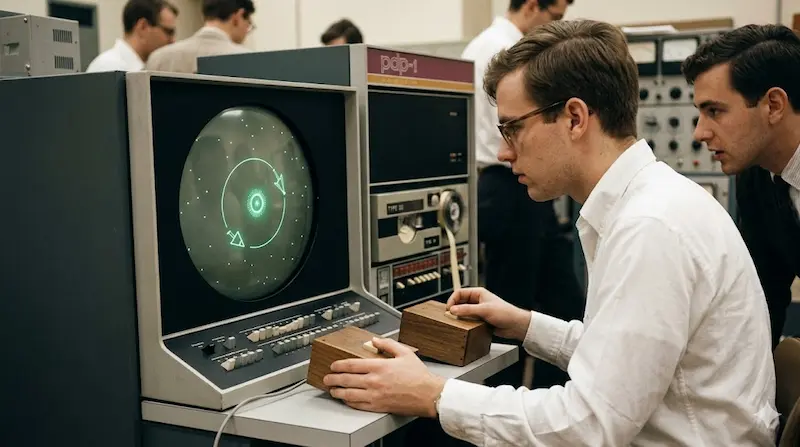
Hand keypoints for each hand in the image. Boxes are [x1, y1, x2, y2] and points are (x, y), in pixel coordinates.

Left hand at [323, 337, 445, 417]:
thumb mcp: (404, 353)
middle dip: (333, 378)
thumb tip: (374, 340)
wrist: (428, 395)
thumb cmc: (419, 376)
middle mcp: (374, 381)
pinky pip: (358, 405)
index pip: (352, 365)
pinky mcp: (378, 407)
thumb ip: (388, 344)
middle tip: (327, 378)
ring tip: (332, 390)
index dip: (339, 365)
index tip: (333, 365)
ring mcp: (375, 395)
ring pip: (349, 394)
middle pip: (346, 379)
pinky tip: (346, 400)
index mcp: (379, 366)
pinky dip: (349, 402)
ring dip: (337, 392)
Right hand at [447, 287, 531, 340]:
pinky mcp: (480, 320)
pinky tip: (464, 327)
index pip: (459, 293)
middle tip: (450, 316)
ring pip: (463, 312)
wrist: (515, 325)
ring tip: (457, 322)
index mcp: (478, 293)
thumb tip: (453, 310)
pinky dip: (465, 323)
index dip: (452, 300)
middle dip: (454, 309)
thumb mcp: (484, 310)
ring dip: (460, 317)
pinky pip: (468, 320)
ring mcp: (478, 311)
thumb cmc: (505, 313)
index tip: (449, 309)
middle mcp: (477, 301)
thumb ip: (467, 310)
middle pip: (460, 303)